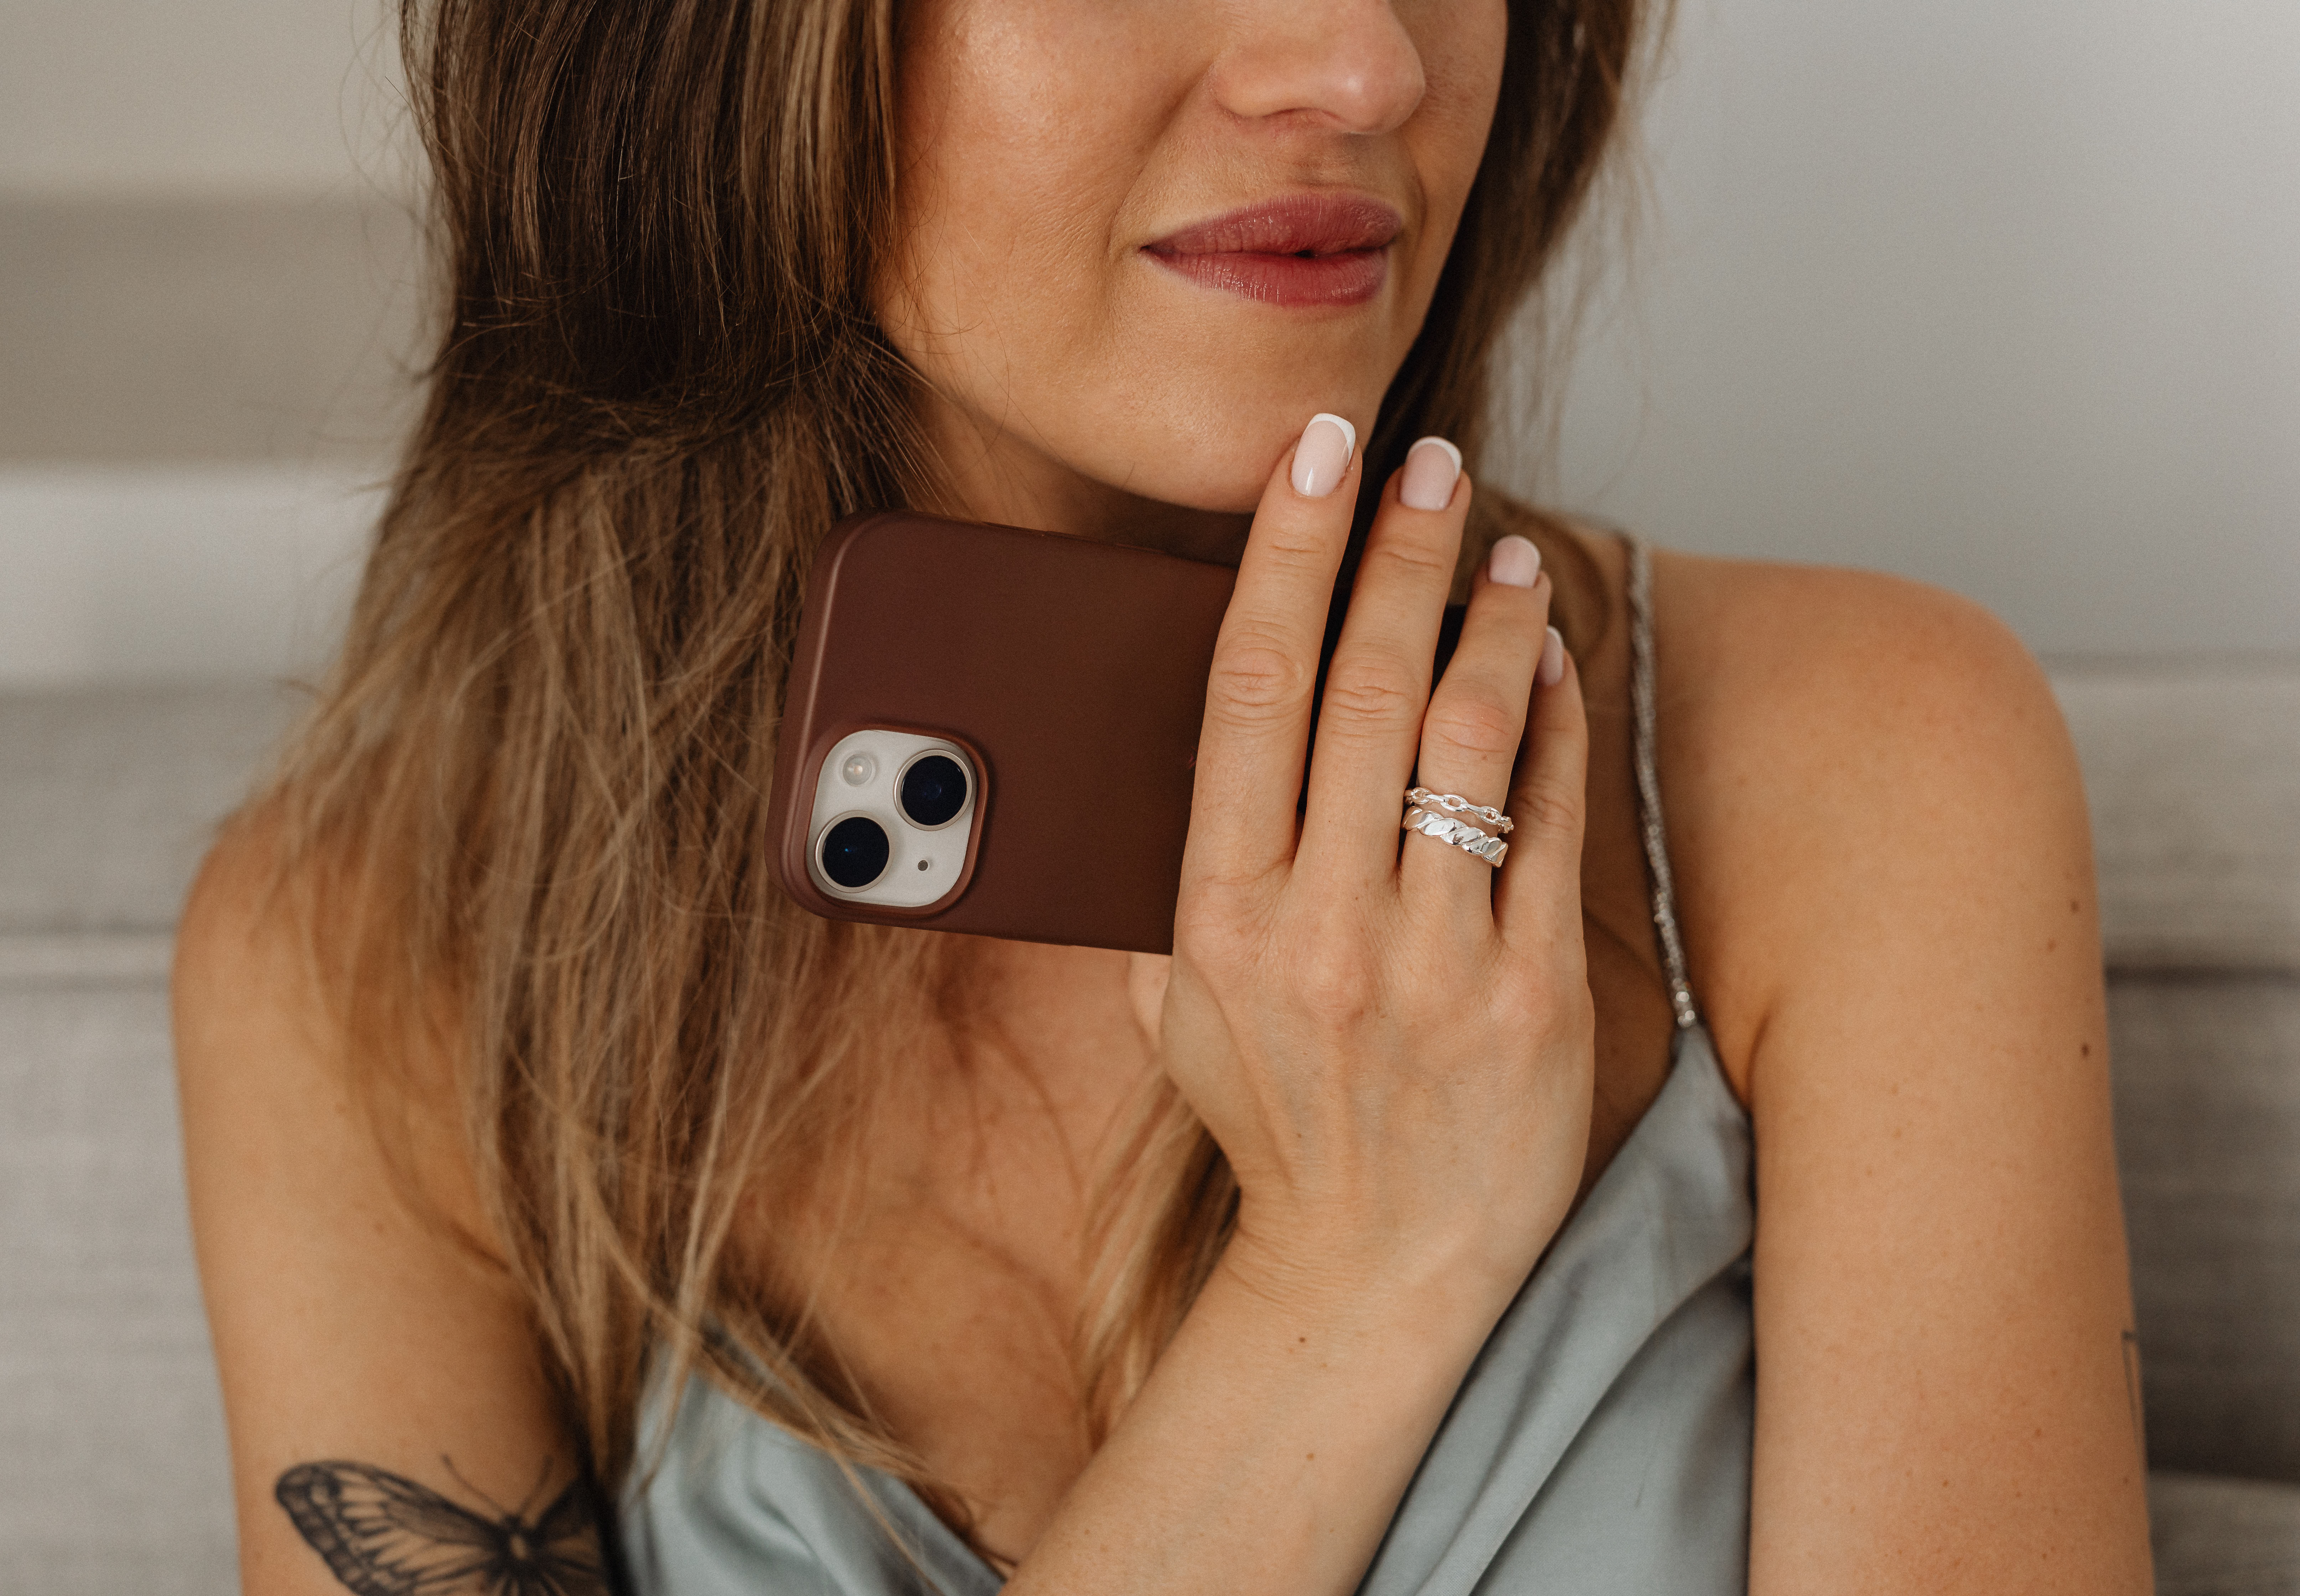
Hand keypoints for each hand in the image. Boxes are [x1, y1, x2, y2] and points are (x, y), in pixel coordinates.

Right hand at [1156, 414, 1594, 1322]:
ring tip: (1502, 547)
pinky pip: (1553, 818)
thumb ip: (1174, 881)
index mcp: (1220, 916)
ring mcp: (1434, 959)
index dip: (1284, 556)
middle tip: (1424, 461)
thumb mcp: (1173, 1007)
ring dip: (1490, 620)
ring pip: (1469, 736)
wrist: (1371, 1270)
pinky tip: (1553, 660)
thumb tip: (1199, 741)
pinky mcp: (1532, 990)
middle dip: (1396, 552)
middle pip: (1363, 687)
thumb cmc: (1274, 1121)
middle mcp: (1324, 926)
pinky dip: (1557, 721)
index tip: (1312, 462)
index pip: (1250, 691)